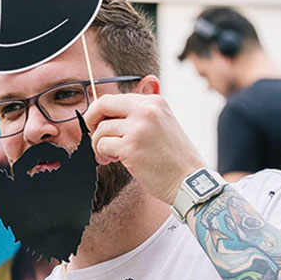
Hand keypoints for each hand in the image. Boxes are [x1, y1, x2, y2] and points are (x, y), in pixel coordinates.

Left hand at [83, 88, 204, 204]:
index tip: (102, 126)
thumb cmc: (172, 157)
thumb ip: (138, 115)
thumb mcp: (161, 124)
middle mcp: (147, 110)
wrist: (189, 180)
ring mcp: (139, 128)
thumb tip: (104, 111)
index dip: (103, 113)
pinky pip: (102, 145)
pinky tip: (113, 161)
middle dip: (91, 120)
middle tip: (94, 135)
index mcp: (155, 102)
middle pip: (102, 105)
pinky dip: (103, 154)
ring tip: (110, 155)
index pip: (116, 99)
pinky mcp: (131, 147)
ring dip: (99, 144)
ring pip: (101, 129)